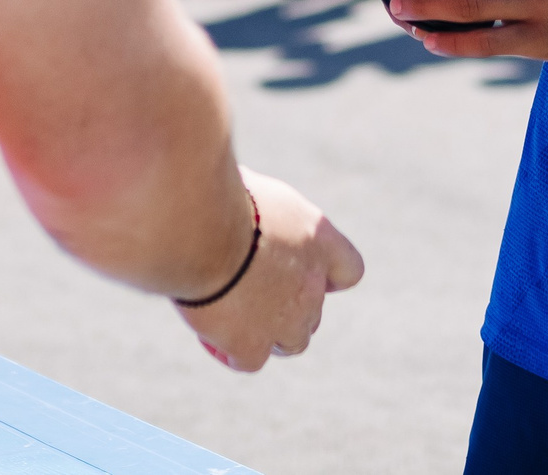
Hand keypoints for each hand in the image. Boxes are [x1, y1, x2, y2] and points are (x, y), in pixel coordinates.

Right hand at [175, 169, 363, 371]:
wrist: (199, 227)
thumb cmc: (217, 194)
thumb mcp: (252, 187)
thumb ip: (262, 211)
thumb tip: (242, 202)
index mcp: (320, 239)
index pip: (348, 270)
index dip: (327, 277)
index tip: (299, 271)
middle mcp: (313, 284)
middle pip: (314, 311)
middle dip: (290, 308)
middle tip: (252, 293)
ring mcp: (286, 319)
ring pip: (292, 343)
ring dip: (270, 336)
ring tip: (237, 319)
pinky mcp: (252, 344)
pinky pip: (249, 361)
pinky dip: (233, 353)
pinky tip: (214, 340)